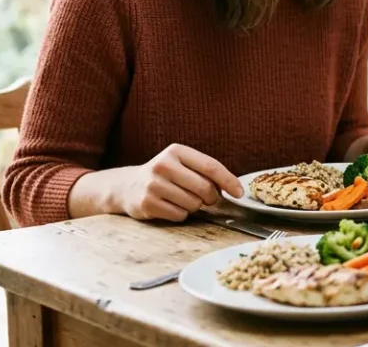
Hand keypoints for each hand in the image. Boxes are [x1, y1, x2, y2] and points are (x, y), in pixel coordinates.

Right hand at [115, 144, 243, 221]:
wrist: (128, 186)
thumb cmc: (166, 175)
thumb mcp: (182, 164)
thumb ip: (205, 171)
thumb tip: (234, 188)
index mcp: (176, 151)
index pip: (210, 166)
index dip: (229, 181)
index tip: (239, 193)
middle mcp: (163, 165)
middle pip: (204, 188)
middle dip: (212, 198)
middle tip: (207, 199)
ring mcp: (153, 184)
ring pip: (193, 204)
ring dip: (194, 207)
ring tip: (182, 199)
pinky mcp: (147, 203)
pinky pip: (179, 215)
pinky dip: (181, 214)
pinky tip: (170, 206)